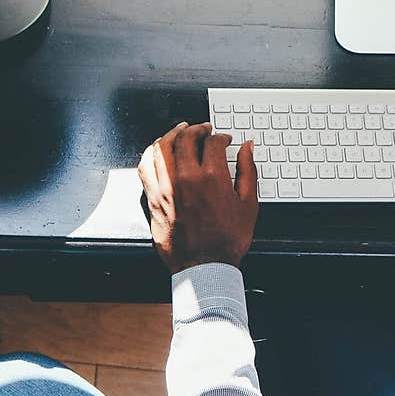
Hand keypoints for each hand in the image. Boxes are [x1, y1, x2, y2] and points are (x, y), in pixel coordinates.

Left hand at [138, 122, 258, 273]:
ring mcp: (166, 187)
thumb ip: (248, 171)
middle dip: (197, 129)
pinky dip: (152, 153)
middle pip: (186, 138)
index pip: (213, 142)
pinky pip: (146, 166)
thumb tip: (247, 149)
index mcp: (212, 177)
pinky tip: (158, 151)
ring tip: (180, 132)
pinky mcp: (153, 198)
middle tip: (203, 130)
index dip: (221, 137)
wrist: (205, 265)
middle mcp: (186, 177)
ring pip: (162, 147)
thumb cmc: (227, 240)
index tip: (224, 140)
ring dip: (172, 134)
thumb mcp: (249, 204)